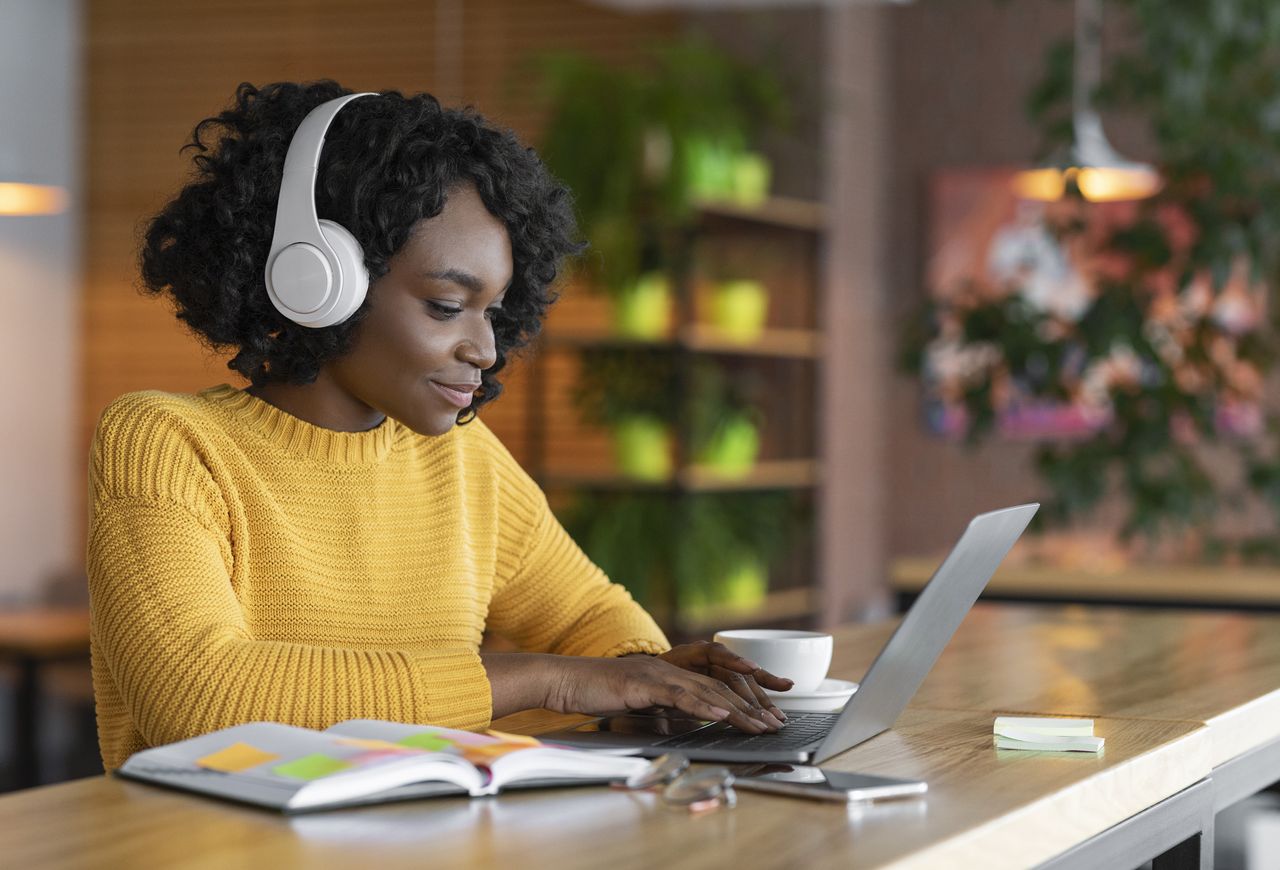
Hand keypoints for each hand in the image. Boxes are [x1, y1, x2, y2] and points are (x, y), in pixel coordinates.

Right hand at [544, 654, 786, 732]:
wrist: (562, 680)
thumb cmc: (593, 694)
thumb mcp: (634, 705)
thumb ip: (658, 711)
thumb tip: (677, 726)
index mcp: (669, 672)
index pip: (714, 685)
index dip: (743, 700)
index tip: (766, 716)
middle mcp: (668, 667)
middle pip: (718, 686)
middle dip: (751, 706)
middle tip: (776, 723)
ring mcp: (656, 672)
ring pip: (705, 690)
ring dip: (736, 709)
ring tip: (760, 724)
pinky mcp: (643, 683)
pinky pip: (679, 694)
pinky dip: (703, 705)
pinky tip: (721, 714)